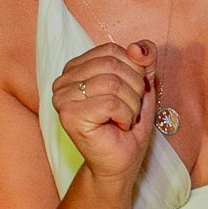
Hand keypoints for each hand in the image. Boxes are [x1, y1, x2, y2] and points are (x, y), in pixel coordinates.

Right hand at [50, 41, 157, 186]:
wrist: (121, 161)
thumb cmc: (127, 123)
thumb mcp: (142, 83)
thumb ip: (144, 58)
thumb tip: (137, 47)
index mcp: (76, 67)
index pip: (112, 50)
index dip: (133, 70)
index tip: (130, 93)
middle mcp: (63, 80)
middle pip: (113, 65)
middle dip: (134, 89)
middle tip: (129, 109)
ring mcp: (62, 98)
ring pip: (112, 83)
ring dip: (131, 105)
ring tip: (124, 119)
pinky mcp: (69, 116)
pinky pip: (110, 103)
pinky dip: (125, 116)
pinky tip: (118, 126)